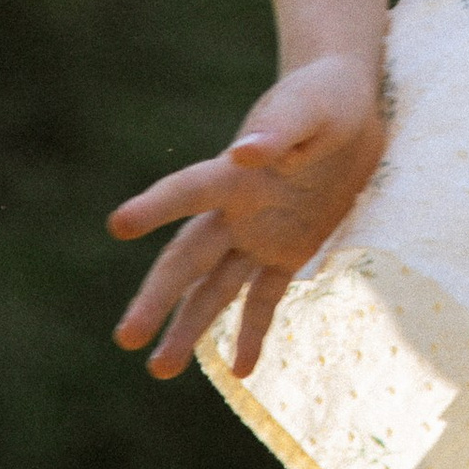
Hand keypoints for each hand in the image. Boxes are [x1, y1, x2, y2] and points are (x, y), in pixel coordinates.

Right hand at [108, 56, 385, 380]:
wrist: (350, 106)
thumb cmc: (323, 98)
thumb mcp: (311, 108)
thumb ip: (280, 129)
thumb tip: (244, 151)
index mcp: (234, 173)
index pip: (188, 191)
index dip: (156, 207)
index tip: (119, 224)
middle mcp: (237, 210)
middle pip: (187, 259)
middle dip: (157, 298)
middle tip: (125, 338)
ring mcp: (259, 234)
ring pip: (215, 288)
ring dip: (190, 327)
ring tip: (161, 370)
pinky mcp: (291, 250)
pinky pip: (266, 297)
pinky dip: (254, 331)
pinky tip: (242, 369)